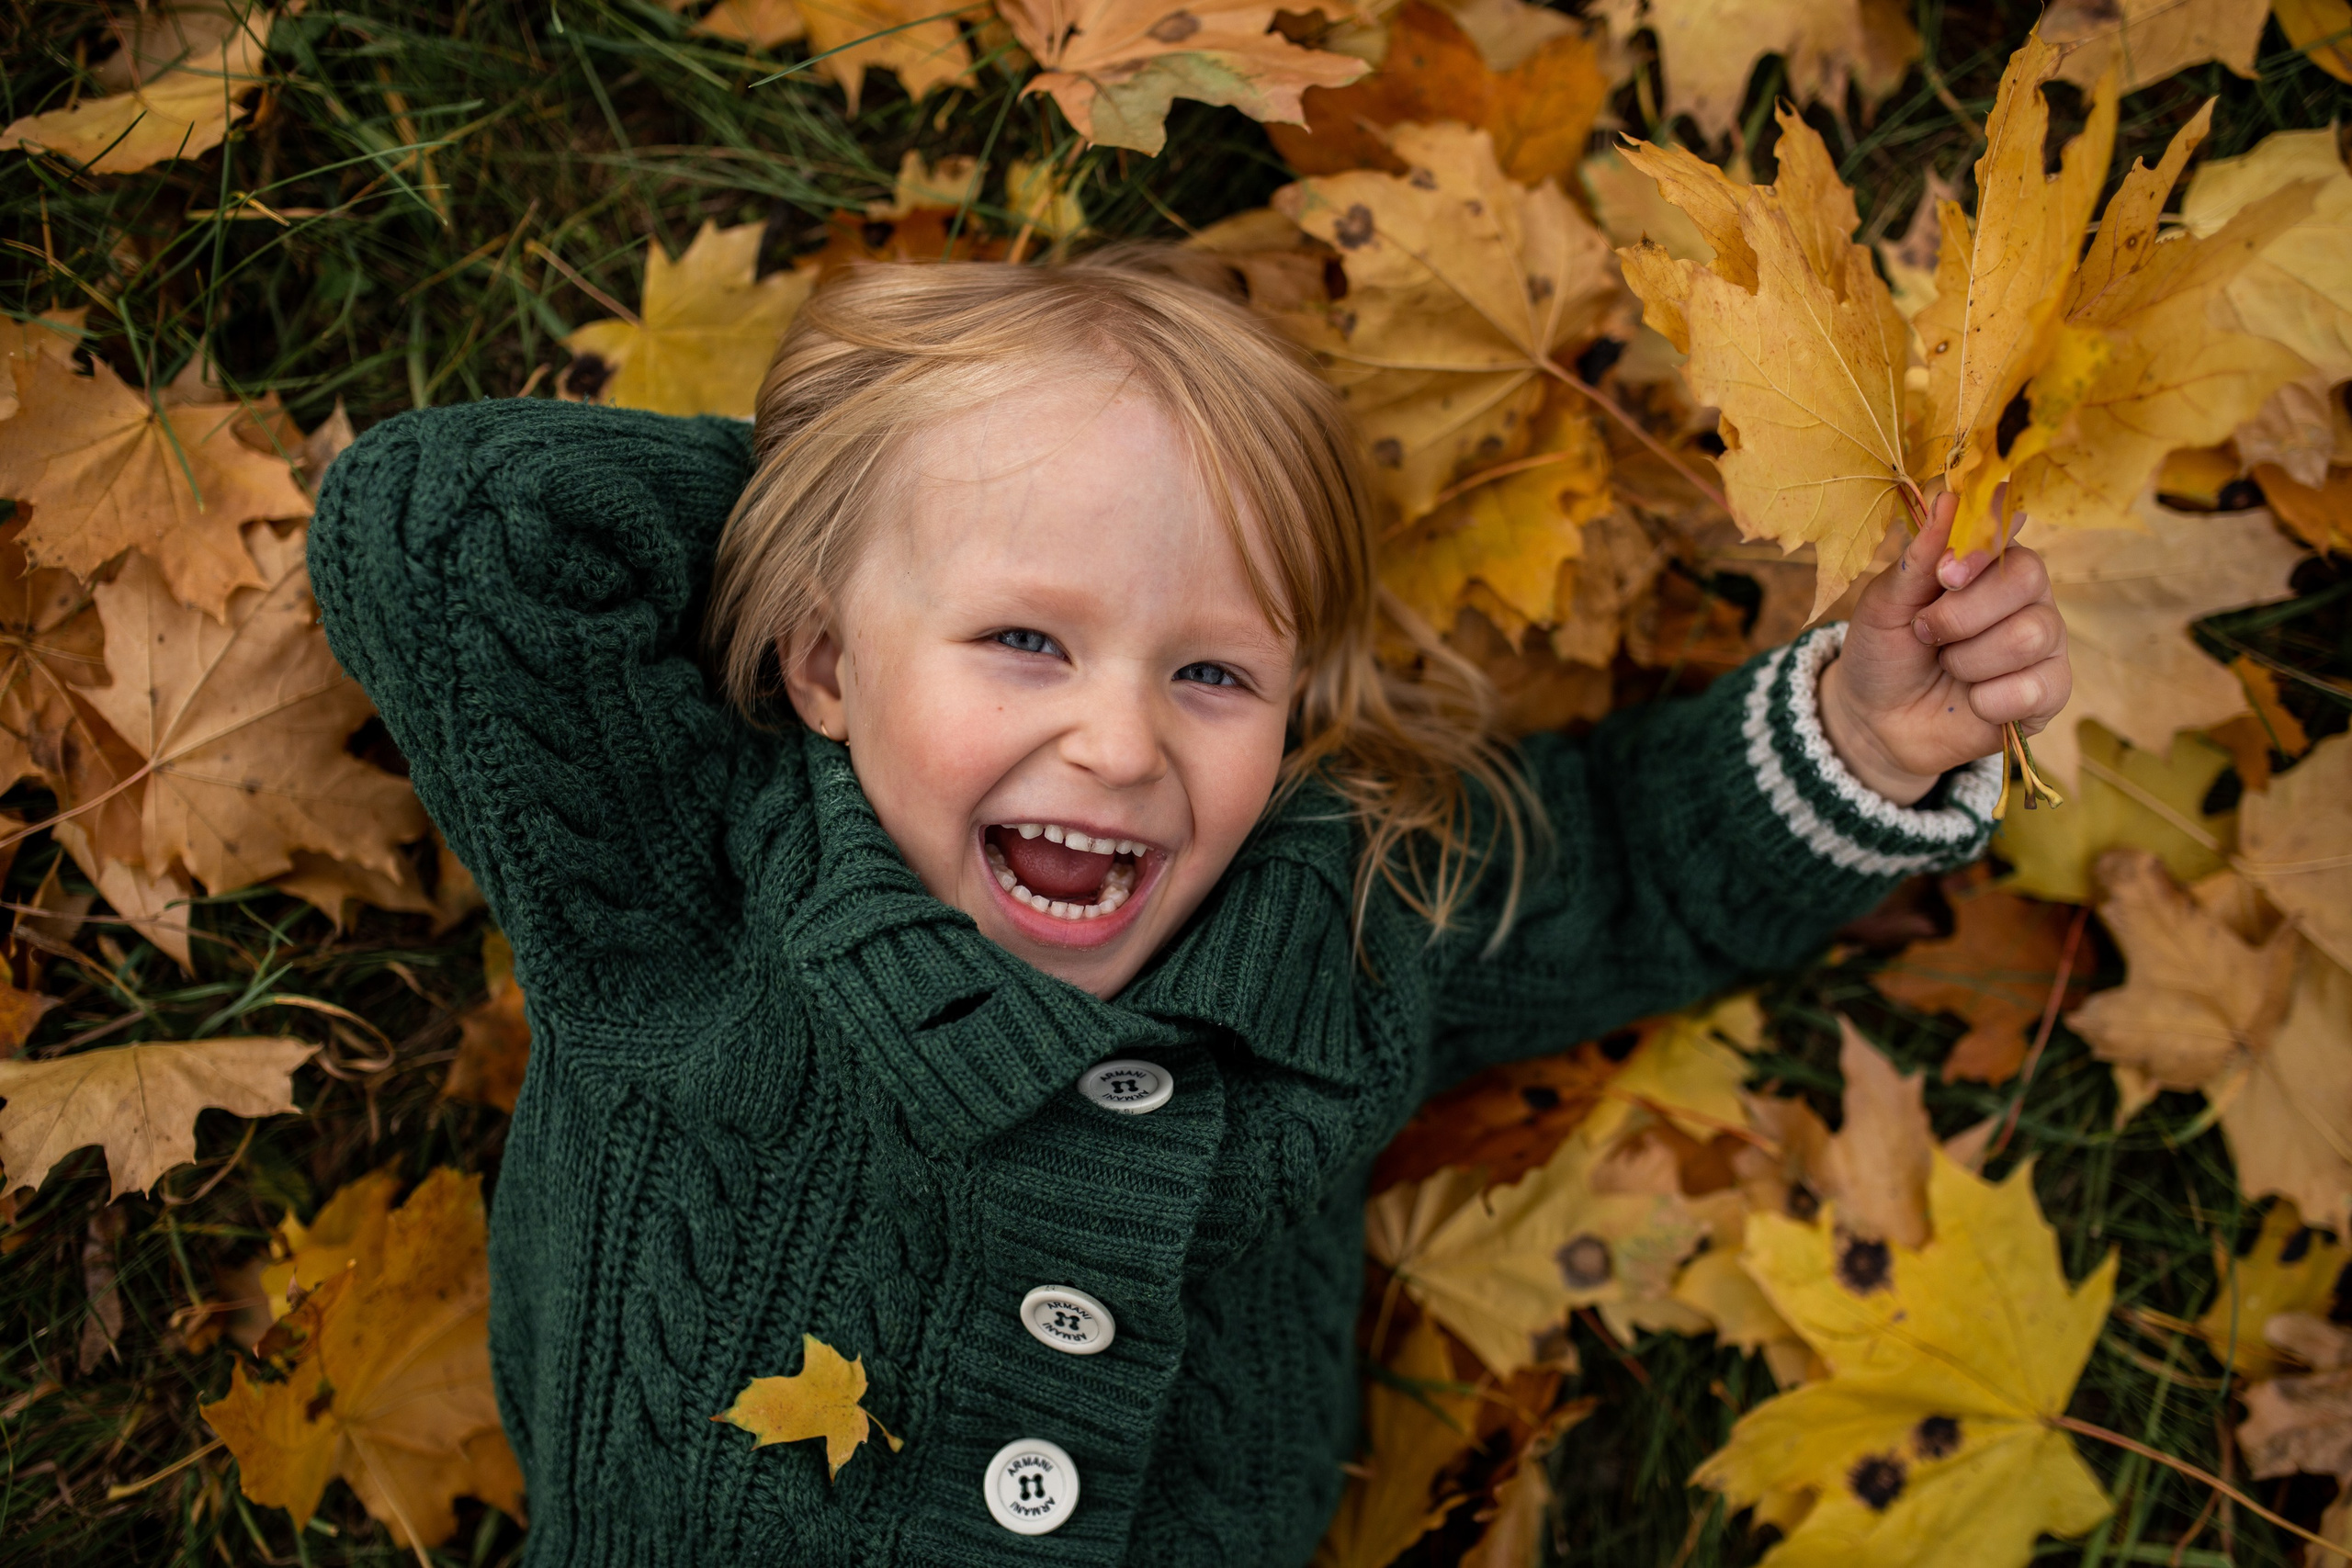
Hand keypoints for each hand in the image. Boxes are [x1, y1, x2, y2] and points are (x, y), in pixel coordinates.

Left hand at [1817, 491, 2071, 805]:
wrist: (1877, 720)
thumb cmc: (1885, 651)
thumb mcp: (1885, 603)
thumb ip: (1919, 558)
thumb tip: (1947, 499)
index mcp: (1988, 561)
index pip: (2010, 527)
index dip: (1982, 546)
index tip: (1945, 575)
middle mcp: (2026, 594)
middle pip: (2027, 579)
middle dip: (1961, 614)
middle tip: (1925, 633)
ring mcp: (2044, 642)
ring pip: (2030, 635)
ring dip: (1968, 659)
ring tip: (1947, 665)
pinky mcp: (2049, 692)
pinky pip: (2034, 689)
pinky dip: (1987, 700)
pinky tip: (1970, 700)